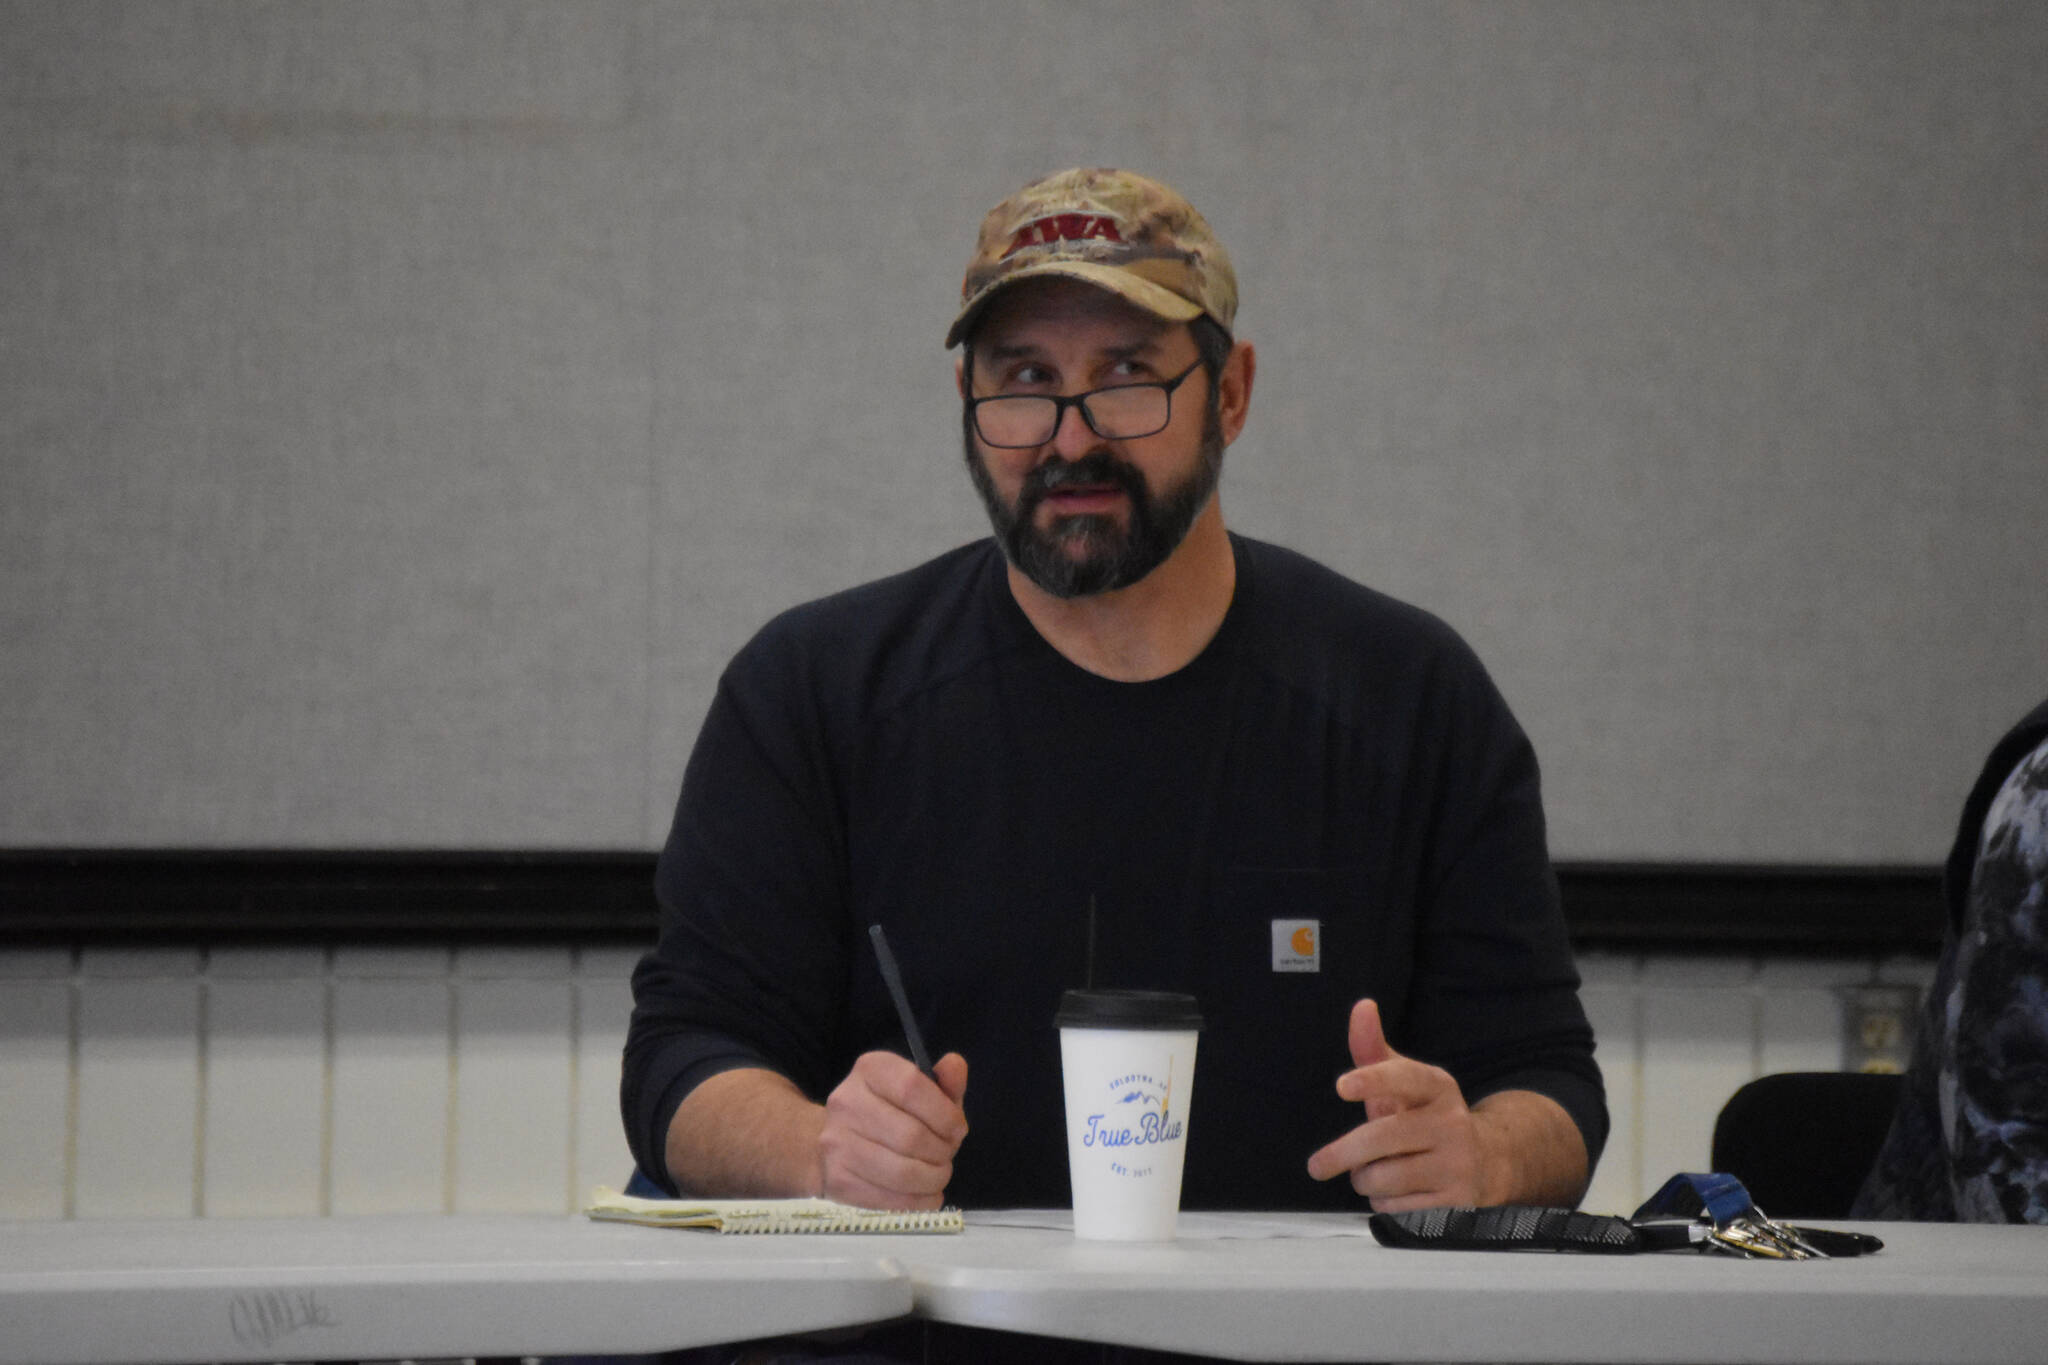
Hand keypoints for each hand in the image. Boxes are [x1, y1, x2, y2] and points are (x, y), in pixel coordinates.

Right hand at [817, 1050, 968, 1208]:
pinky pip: (889, 1199)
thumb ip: (944, 1081)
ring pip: (901, 1172)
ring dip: (933, 1179)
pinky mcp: (838, 1180)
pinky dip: (918, 1202)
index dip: (944, 1114)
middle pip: (911, 1135)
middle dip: (942, 1151)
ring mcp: (837, 1143)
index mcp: (870, 1069)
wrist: (830, 1144)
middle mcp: (847, 1102)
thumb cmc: (888, 1112)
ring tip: (939, 1175)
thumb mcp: (920, 1090)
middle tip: (948, 1155)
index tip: (958, 1130)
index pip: (912, 1087)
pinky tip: (926, 1195)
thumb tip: (955, 1066)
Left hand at [1305, 999, 1494, 1210]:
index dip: (1372, 1080)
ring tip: (1370, 1171)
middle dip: (1343, 1154)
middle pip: (1383, 1137)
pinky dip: (1383, 1200)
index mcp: (1436, 1085)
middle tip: (1317, 1166)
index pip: (1403, 1078)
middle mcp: (1450, 1120)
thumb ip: (1373, 1050)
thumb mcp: (1403, 1083)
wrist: (1486, 1159)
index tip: (1342, 1086)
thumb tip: (1362, 1006)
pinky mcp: (1458, 1196)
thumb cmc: (1425, 1114)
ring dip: (1365, 1179)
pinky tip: (1394, 1188)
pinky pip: (1397, 1204)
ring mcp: (1457, 1160)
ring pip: (1386, 1176)